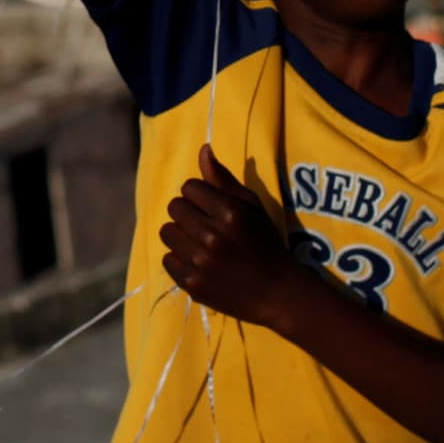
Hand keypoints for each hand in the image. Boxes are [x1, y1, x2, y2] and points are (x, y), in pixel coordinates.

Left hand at [158, 147, 308, 329]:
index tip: (211, 208)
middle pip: (174, 207)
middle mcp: (212, 235)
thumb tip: (203, 150)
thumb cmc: (265, 244)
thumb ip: (224, 179)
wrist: (276, 292)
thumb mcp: (251, 207)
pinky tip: (199, 263)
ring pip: (167, 232)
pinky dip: (180, 260)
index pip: (189, 187)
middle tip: (206, 226)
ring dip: (181, 235)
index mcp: (229, 213)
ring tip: (201, 244)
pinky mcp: (192, 283)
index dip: (199, 195)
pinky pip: (167, 259)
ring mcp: (200, 261)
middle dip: (188, 213)